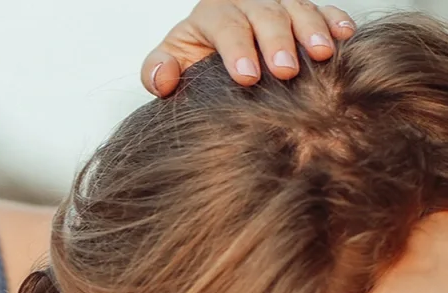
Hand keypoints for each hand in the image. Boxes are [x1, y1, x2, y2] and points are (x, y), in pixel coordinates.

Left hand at [142, 0, 355, 96]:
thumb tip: (163, 77)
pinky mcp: (300, 12)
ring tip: (322, 55)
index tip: (246, 77)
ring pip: (297, 8)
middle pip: (264, 14)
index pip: (225, 24)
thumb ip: (157, 70)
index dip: (236, 48)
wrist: (213, 53)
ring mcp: (277, 4)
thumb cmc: (194, 60)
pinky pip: (321, 9)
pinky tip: (344, 36)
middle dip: (276, 42)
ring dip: (311, 31)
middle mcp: (247, 2)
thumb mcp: (170, 62)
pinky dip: (334, 21)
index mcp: (212, 14)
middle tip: (285, 72)